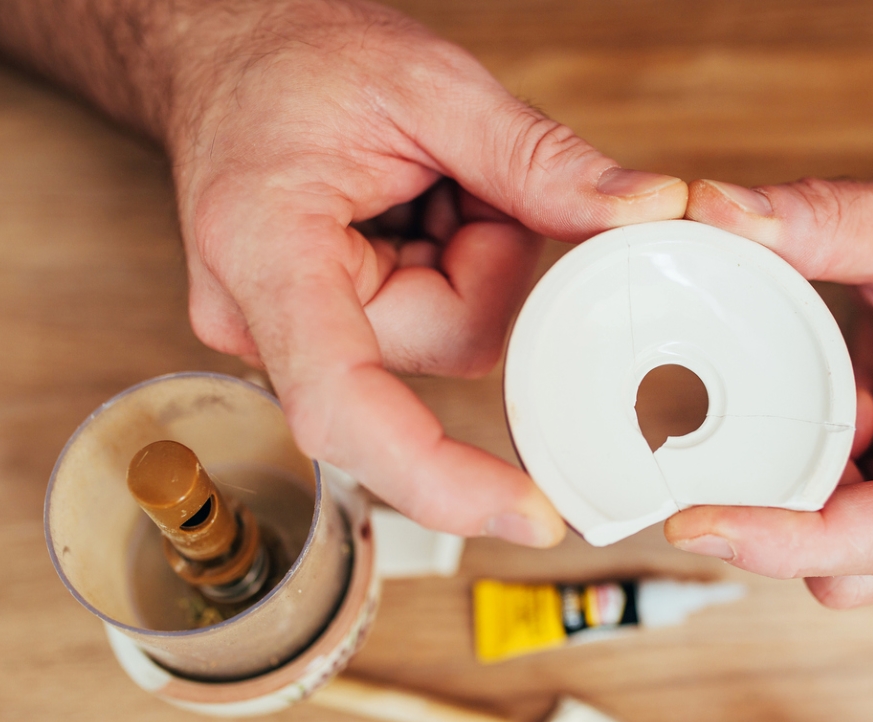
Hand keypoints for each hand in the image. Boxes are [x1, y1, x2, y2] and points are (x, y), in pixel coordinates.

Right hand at [161, 1, 687, 544]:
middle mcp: (265, 319)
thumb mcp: (427, 84)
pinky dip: (451, 262)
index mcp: (267, 256)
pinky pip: (436, 323)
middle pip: (448, 346)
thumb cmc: (294, 57)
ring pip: (457, 335)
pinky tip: (408, 209)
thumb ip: (537, 158)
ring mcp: (290, 333)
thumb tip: (646, 210)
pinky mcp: (325, 330)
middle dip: (486, 258)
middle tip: (447, 175)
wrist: (226, 53)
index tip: (529, 515)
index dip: (439, 478)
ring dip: (471, 256)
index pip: (344, 407)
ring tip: (419, 181)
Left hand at [665, 172, 872, 605]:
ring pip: (844, 568)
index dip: (788, 541)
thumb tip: (713, 208)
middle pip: (861, 567)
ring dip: (791, 514)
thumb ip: (820, 215)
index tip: (696, 525)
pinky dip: (803, 502)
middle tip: (710, 461)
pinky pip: (840, 545)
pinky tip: (803, 439)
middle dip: (776, 527)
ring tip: (783, 428)